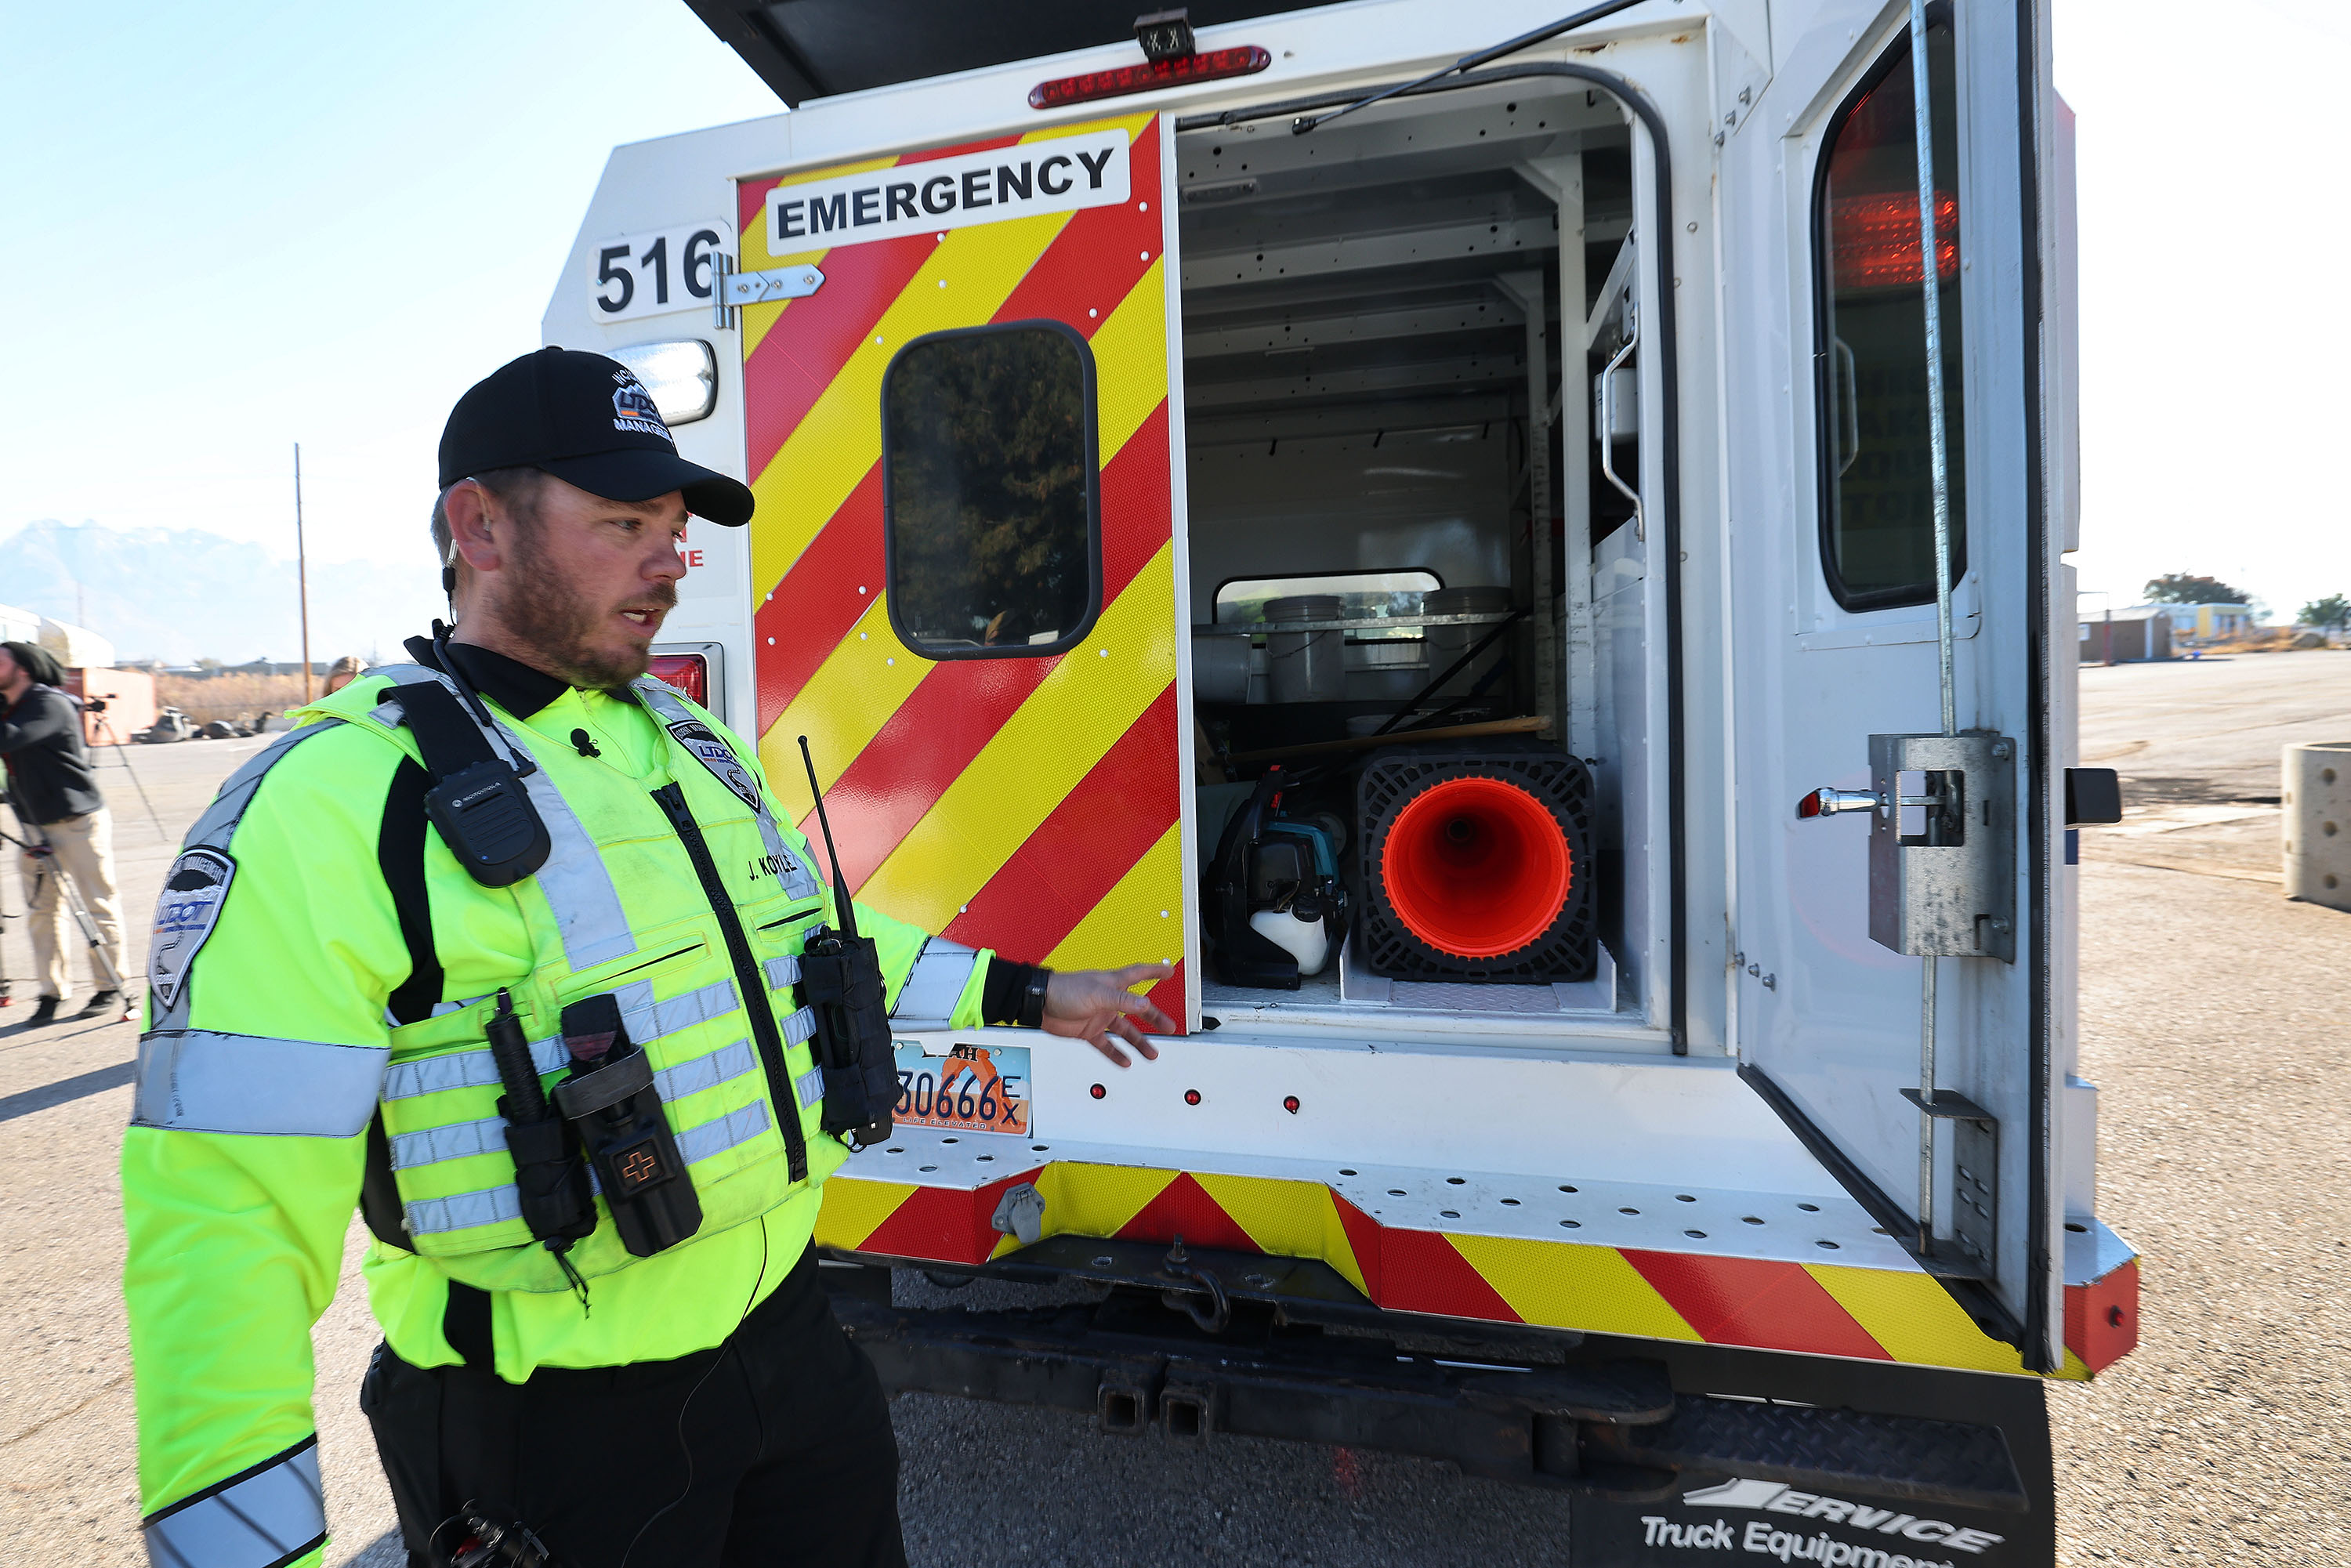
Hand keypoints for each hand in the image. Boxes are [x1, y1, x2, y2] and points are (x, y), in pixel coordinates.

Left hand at [1041, 963, 1175, 1067]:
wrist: (1039, 1004)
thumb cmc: (1064, 990)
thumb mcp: (1097, 993)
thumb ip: (1122, 1000)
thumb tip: (1145, 1004)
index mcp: (1112, 983)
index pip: (1139, 974)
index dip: (1155, 971)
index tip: (1169, 971)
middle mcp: (1108, 999)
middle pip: (1138, 1008)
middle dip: (1154, 1017)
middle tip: (1169, 1026)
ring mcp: (1099, 1016)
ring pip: (1124, 1030)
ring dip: (1138, 1041)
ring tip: (1151, 1053)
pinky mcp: (1088, 1031)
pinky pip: (1106, 1045)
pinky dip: (1116, 1053)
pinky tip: (1125, 1061)